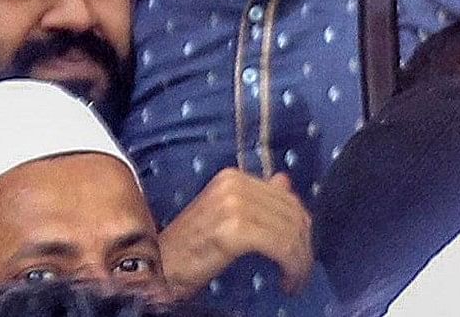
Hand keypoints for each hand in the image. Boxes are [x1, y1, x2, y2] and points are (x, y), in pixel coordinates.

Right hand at [160, 167, 313, 295]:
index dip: (301, 227)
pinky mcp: (235, 229)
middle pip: (292, 212)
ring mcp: (235, 204)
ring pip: (291, 230)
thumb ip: (256, 200)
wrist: (154, 270)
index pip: (286, 197)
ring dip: (301, 259)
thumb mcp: (223, 217)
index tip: (302, 251)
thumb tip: (285, 181)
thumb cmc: (186, 250)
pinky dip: (292, 265)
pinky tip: (287, 281)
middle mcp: (235, 184)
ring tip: (296, 279)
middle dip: (304, 244)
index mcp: (233, 178)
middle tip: (302, 270)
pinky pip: (281, 245)